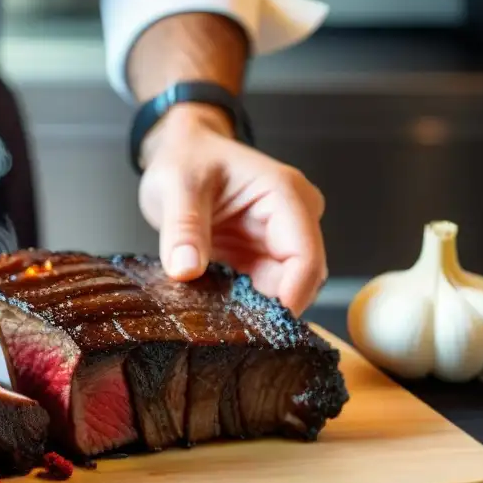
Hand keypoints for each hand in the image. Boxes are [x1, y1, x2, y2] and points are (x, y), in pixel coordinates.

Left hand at [138, 104, 326, 316]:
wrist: (183, 152)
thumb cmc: (188, 158)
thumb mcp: (177, 186)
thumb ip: (183, 228)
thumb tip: (186, 270)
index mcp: (284, 194)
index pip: (305, 254)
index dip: (292, 293)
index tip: (264, 325)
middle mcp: (291, 218)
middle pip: (301, 277)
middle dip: (273, 307)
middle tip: (234, 330)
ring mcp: (277, 239)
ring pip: (282, 288)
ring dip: (256, 308)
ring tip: (219, 320)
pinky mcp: (259, 255)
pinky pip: (261, 288)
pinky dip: (243, 302)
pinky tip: (217, 310)